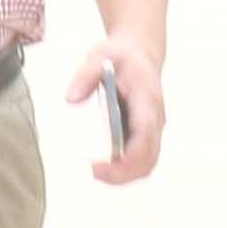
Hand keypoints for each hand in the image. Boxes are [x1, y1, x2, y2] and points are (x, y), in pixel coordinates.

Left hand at [55, 35, 164, 186]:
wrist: (140, 53)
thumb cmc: (121, 56)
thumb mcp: (100, 55)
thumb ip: (85, 75)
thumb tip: (71, 99)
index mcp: (147, 99)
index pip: (144, 135)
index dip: (127, 156)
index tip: (102, 165)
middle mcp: (155, 118)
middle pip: (148, 157)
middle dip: (124, 173)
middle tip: (94, 172)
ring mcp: (153, 128)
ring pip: (148, 162)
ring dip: (125, 174)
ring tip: (97, 172)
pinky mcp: (147, 133)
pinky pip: (142, 158)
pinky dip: (126, 168)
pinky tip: (105, 166)